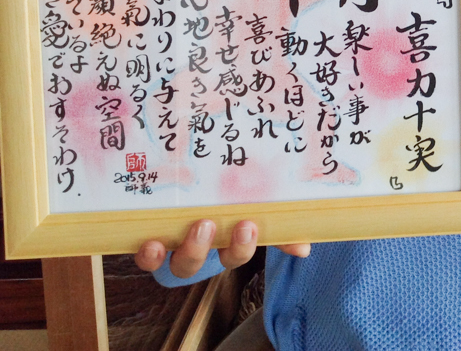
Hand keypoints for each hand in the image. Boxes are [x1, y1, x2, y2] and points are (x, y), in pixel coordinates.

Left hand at [134, 219, 310, 278]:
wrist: (178, 204)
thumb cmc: (218, 210)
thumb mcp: (247, 213)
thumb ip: (275, 232)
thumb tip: (305, 248)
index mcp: (223, 244)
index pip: (237, 253)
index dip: (243, 246)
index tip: (250, 225)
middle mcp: (199, 251)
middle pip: (208, 262)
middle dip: (217, 249)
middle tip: (226, 227)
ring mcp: (175, 250)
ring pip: (180, 264)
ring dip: (190, 251)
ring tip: (198, 228)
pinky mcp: (151, 246)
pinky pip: (148, 259)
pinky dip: (149, 255)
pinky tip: (152, 243)